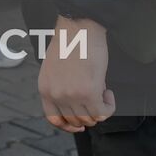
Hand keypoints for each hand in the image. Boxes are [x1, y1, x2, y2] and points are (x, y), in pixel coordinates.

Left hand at [38, 16, 114, 132]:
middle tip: (96, 101)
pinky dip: (109, 106)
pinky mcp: (89, 93)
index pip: (53, 119)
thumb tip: (79, 106)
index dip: (67, 126)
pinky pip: (103, 113)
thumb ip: (61, 88)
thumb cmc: (70, 43)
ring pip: (90, 119)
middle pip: (75, 121)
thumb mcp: (55, 69)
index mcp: (45, 88)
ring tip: (102, 92)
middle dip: (88, 115)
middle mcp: (56, 95)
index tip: (78, 127)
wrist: (78, 28)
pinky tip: (109, 92)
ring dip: (100, 109)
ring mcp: (71, 96)